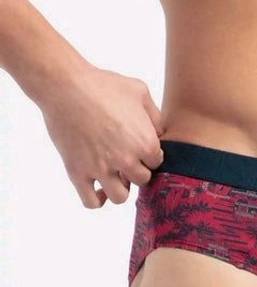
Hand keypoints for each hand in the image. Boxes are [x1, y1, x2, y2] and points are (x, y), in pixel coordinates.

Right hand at [41, 62, 164, 207]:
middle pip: (142, 180)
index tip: (137, 148)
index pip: (157, 163)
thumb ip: (155, 116)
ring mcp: (101, 169)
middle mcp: (126, 160)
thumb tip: (160, 133)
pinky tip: (98, 187)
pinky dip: (97, 199)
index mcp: (144, 142)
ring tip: (113, 174)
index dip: (148, 156)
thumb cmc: (102, 84)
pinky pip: (91, 202)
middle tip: (124, 158)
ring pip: (120, 197)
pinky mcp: (77, 172)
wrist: (64, 85)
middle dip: (136, 170)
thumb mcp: (139, 91)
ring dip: (120, 188)